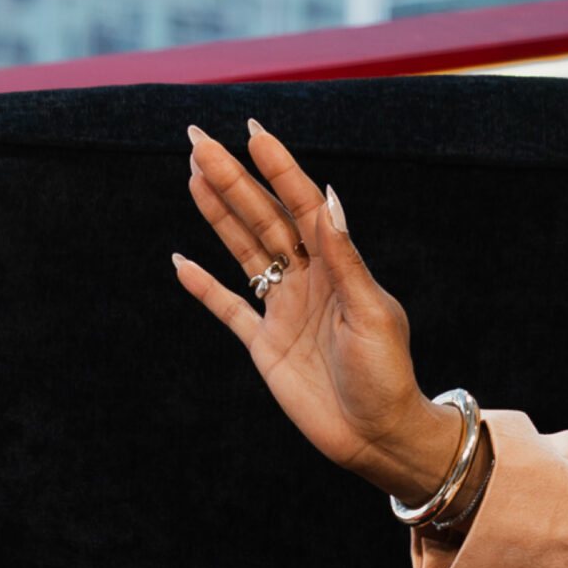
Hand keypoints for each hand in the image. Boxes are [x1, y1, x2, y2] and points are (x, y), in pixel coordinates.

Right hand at [173, 120, 464, 502]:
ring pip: (244, 251)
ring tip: (192, 176)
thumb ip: (345, 260)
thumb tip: (327, 199)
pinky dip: (203, 288)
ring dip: (218, 214)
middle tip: (196, 140)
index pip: (301, 205)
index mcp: (338, 268)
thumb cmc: (387, 375)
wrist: (378, 436)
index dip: (278, 168)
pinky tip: (180, 261)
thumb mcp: (371, 313)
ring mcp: (284, 311)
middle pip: (263, 219)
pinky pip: (228, 309)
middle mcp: (309, 281)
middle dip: (232, 180)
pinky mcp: (265, 346)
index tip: (253, 131)